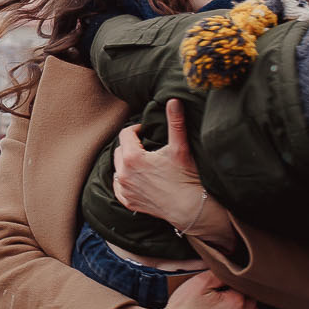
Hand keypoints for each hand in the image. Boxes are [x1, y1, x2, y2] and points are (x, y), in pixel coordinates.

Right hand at [106, 270, 260, 308]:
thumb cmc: (183, 308)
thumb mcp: (199, 282)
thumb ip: (219, 273)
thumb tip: (232, 269)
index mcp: (235, 302)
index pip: (245, 285)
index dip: (234, 281)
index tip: (223, 282)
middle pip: (252, 299)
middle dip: (242, 293)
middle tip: (226, 291)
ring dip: (248, 306)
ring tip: (232, 302)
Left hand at [111, 110, 203, 227]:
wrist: (190, 208)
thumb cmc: (186, 177)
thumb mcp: (180, 148)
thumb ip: (175, 122)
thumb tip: (174, 100)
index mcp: (132, 157)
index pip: (126, 134)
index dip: (137, 130)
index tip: (146, 131)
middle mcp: (123, 174)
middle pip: (120, 150)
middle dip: (131, 146)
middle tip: (145, 146)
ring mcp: (124, 189)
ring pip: (118, 168)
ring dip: (126, 163)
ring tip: (143, 161)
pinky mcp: (127, 201)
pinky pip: (118, 186)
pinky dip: (125, 180)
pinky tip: (137, 177)